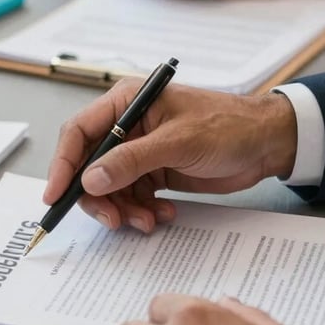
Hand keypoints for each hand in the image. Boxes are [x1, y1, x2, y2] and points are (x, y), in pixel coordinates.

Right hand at [44, 79, 296, 232]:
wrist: (268, 144)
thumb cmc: (228, 127)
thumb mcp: (178, 142)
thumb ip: (132, 160)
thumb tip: (91, 180)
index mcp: (126, 103)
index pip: (79, 132)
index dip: (63, 165)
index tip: (56, 196)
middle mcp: (126, 127)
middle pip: (90, 166)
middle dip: (97, 197)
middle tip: (112, 220)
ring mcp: (139, 152)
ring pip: (109, 188)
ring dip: (123, 209)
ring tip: (146, 222)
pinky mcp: (153, 173)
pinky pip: (132, 198)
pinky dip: (141, 211)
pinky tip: (162, 215)